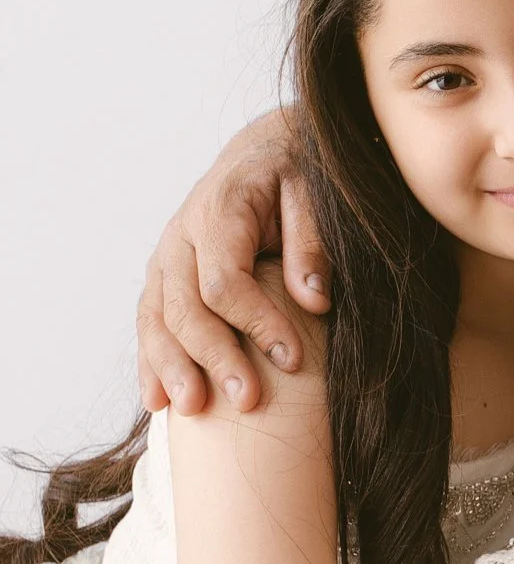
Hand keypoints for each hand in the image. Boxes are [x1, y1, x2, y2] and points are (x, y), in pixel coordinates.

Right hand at [136, 110, 328, 415]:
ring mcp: (166, 259)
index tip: (293, 359)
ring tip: (193, 409)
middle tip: (249, 402)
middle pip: (186, 308)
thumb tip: (314, 299)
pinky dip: (151, 361)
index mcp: (219, 211)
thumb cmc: (295, 174)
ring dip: (172, 367)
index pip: (224, 281)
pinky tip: (157, 400)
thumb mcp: (314, 192)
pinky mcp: (162, 277)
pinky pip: (148, 322)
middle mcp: (181, 236)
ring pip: (156, 319)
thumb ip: (312, 241)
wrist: (262, 153)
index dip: (257, 323)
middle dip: (215, 358)